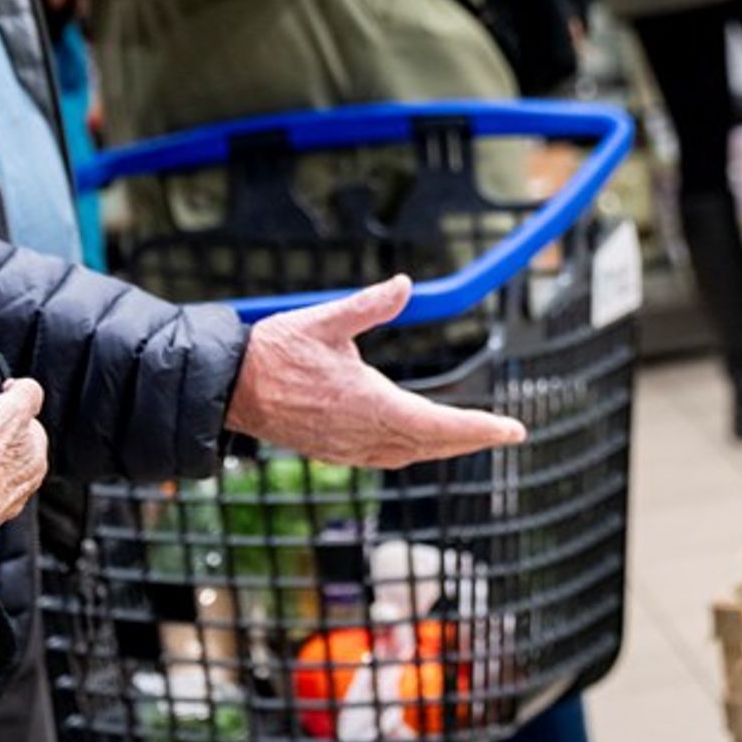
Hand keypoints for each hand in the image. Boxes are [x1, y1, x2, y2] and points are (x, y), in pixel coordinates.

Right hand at [227, 277, 529, 468]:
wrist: (229, 387)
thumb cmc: (275, 352)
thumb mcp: (324, 321)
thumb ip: (368, 305)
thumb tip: (404, 284)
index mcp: (367, 404)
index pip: (437, 422)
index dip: (478, 428)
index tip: (511, 429)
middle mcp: (362, 433)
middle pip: (431, 444)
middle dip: (471, 438)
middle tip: (506, 432)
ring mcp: (347, 447)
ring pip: (409, 454)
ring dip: (444, 446)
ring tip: (473, 436)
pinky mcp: (334, 451)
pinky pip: (385, 456)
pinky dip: (413, 450)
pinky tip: (420, 441)